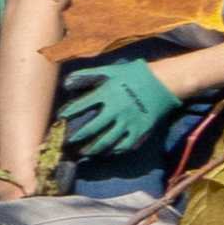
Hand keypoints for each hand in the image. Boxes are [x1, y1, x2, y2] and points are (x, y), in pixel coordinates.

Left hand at [46, 51, 194, 166]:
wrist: (163, 82)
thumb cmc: (134, 75)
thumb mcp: (110, 71)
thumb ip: (88, 75)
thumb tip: (66, 83)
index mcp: (107, 94)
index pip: (81, 106)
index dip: (68, 113)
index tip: (60, 119)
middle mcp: (116, 110)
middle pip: (92, 128)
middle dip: (76, 137)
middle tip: (67, 142)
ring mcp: (129, 121)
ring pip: (107, 141)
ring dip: (92, 149)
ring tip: (83, 152)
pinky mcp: (141, 130)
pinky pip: (125, 145)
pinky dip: (114, 151)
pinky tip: (106, 153)